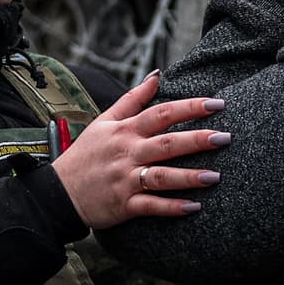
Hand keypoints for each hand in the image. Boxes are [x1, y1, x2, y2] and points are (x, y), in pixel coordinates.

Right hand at [52, 71, 230, 228]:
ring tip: (216, 176)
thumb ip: (133, 99)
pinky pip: (151, 205)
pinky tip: (194, 206)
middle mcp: (127, 153)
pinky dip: (172, 207)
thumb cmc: (86, 155)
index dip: (190, 107)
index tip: (216, 104)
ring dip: (189, 177)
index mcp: (125, 131)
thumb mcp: (104, 121)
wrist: (58, 192)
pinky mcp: (124, 204)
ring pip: (162, 176)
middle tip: (225, 137)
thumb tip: (157, 76)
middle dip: (197, 139)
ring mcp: (125, 179)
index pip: (161, 114)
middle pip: (167, 143)